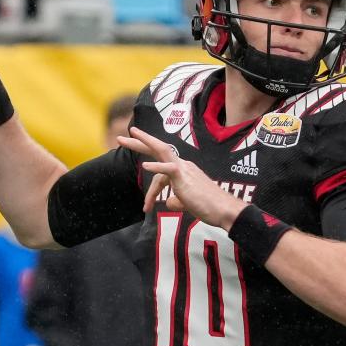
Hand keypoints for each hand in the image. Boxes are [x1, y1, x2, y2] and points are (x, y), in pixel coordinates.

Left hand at [117, 126, 243, 227]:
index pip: (161, 175)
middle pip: (158, 150)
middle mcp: (183, 166)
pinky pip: (168, 170)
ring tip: (129, 135)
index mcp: (183, 171)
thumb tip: (168, 203)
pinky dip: (156, 168)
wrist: (224, 210)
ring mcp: (184, 169)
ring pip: (161, 151)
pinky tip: (145, 166)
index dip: (150, 192)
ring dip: (144, 141)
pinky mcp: (184, 177)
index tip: (145, 207)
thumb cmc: (209, 208)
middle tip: (122, 136)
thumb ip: (177, 202)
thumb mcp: (188, 204)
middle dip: (140, 142)